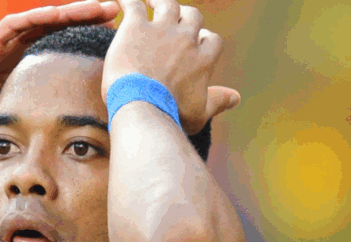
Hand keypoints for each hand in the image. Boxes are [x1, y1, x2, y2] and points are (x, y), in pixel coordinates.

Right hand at [0, 1, 119, 159]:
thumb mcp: (15, 122)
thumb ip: (38, 115)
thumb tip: (75, 130)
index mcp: (23, 69)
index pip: (61, 47)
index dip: (88, 40)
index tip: (117, 39)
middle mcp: (13, 52)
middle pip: (55, 28)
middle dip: (86, 18)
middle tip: (117, 12)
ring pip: (39, 21)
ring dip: (69, 12)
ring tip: (99, 7)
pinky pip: (12, 24)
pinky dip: (37, 17)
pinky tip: (60, 13)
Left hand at [101, 0, 239, 133]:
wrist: (142, 107)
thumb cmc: (170, 115)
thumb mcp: (199, 114)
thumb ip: (217, 101)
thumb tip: (235, 98)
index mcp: (203, 59)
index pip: (211, 39)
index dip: (203, 37)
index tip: (196, 40)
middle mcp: (186, 39)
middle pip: (192, 16)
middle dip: (185, 15)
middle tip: (175, 16)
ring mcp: (161, 30)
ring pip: (167, 5)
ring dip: (160, 2)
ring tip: (150, 2)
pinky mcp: (135, 28)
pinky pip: (134, 4)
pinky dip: (128, 1)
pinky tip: (123, 2)